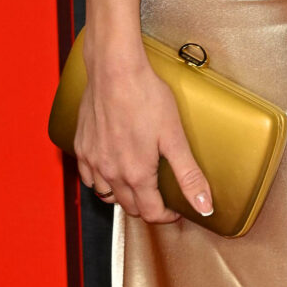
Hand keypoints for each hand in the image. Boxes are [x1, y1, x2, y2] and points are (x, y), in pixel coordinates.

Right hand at [74, 47, 213, 224]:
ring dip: (124, 196)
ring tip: (139, 184)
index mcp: (136, 174)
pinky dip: (101, 180)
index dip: (167, 216)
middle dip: (148, 207)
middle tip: (162, 196)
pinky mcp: (81, 146)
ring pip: (107, 195)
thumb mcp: (175, 138)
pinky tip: (111, 169)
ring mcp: (93, 161)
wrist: (115, 70)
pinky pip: (88, 176)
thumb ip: (189, 176)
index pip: (151, 214)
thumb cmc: (145, 97)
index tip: (176, 210)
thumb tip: (204, 206)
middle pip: (130, 207)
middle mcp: (111, 173)